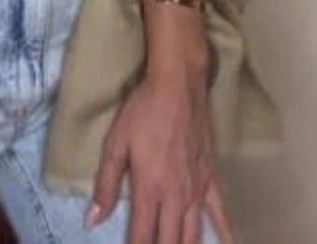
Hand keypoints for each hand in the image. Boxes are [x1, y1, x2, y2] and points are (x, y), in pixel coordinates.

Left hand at [86, 66, 234, 243]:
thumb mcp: (115, 144)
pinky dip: (224, 233)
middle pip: (169, 241)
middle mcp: (175, 197)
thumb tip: (93, 220)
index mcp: (148, 189)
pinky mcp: (211, 179)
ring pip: (193, 235)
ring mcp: (197, 190)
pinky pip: (220, 213)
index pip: (141, 235)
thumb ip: (105, 185)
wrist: (177, 87)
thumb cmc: (142, 112)